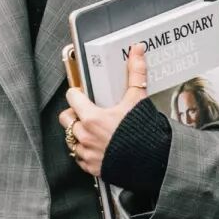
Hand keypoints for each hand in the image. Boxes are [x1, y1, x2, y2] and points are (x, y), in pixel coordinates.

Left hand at [58, 43, 147, 175]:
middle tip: (86, 112)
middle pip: (66, 119)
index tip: (83, 95)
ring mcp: (87, 153)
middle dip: (73, 114)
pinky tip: (98, 147)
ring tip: (93, 131)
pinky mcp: (91, 167)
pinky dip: (85, 152)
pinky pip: (80, 158)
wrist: (152, 161)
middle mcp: (85, 136)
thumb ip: (135, 74)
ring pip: (71, 139)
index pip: (71, 97)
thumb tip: (136, 52)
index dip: (77, 94)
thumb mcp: (138, 99)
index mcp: (92, 117)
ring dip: (79, 134)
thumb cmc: (143, 133)